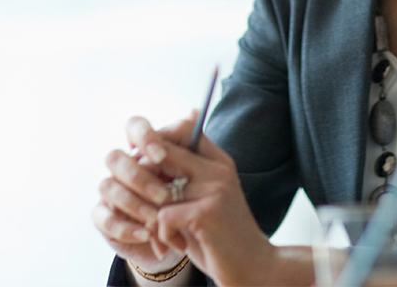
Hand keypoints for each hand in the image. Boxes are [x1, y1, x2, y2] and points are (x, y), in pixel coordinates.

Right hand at [92, 114, 194, 274]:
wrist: (182, 236)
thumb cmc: (187, 199)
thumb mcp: (195, 174)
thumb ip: (191, 145)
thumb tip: (194, 112)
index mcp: (143, 149)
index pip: (134, 127)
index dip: (145, 137)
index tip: (162, 155)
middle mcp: (122, 166)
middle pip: (115, 157)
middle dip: (138, 176)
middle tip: (163, 194)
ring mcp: (110, 190)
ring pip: (108, 187)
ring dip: (134, 203)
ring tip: (157, 219)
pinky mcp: (104, 217)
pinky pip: (104, 218)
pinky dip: (126, 227)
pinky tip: (146, 234)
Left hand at [151, 134, 309, 286]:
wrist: (254, 268)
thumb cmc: (219, 237)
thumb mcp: (203, 200)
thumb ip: (182, 175)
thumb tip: (147, 152)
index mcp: (219, 161)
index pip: (183, 127)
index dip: (155, 144)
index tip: (148, 172)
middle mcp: (218, 168)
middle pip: (162, 152)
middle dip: (143, 180)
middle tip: (147, 207)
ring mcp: (215, 188)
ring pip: (157, 190)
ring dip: (152, 218)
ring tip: (162, 234)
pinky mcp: (208, 212)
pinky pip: (162, 217)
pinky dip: (162, 237)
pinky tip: (177, 246)